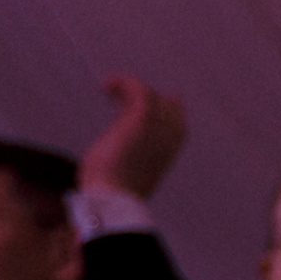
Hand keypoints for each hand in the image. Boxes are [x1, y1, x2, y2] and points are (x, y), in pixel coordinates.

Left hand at [78, 75, 185, 198]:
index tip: (128, 106)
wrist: (114, 198)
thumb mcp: (129, 170)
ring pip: (150, 93)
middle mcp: (171, 135)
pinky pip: (137, 87)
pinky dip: (121, 82)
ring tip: (107, 90)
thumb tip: (116, 149)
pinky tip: (105, 86)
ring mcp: (158, 126)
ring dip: (127, 87)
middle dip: (142, 96)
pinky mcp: (142, 118)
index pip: (175, 115)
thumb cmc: (116, 190)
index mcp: (171, 148)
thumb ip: (132, 153)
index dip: (155, 106)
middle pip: (165, 101)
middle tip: (116, 99)